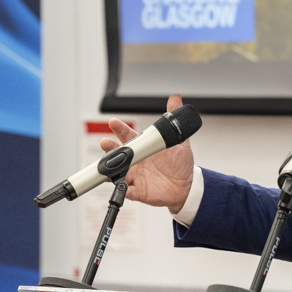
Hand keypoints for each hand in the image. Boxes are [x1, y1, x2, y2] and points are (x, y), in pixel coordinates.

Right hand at [101, 93, 194, 211]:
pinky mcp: (139, 191)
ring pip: (118, 173)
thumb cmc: (179, 163)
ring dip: (110, 170)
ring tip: (106, 168)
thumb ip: (173, 120)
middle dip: (109, 148)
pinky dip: (125, 191)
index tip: (113, 122)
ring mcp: (135, 176)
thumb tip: (176, 99)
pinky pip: (130, 192)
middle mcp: (136, 161)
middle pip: (118, 154)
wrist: (186, 186)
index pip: (128, 136)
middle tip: (105, 143)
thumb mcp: (179, 140)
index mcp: (143, 148)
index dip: (120, 129)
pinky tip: (124, 188)